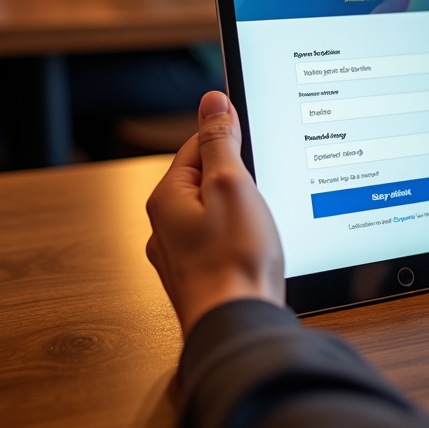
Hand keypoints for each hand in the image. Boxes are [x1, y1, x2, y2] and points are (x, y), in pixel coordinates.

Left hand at [146, 91, 284, 337]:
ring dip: (241, 211)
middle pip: (205, 181)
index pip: (196, 147)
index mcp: (166, 199)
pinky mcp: (201, 278)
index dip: (229, 137)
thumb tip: (212, 101)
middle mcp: (165, 228)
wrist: (239, 326)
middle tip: (264, 186)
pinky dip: (240, 239)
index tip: (254, 135)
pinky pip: (220, 242)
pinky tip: (257, 248)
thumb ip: (221, 141)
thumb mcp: (232, 185)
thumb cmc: (234, 260)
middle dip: (238, 178)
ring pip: (214, 214)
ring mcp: (181, 256)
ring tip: (262, 221)